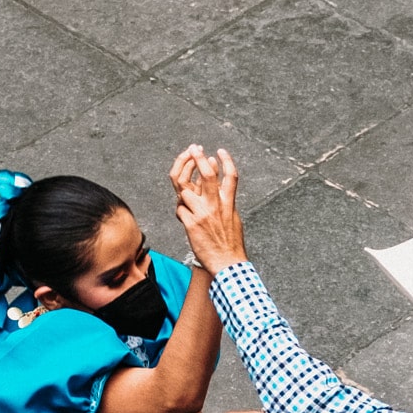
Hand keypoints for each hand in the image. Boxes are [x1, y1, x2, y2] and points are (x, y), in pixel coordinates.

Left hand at [169, 146, 245, 274]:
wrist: (227, 263)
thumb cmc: (230, 243)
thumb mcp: (233, 218)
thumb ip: (225, 201)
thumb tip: (219, 185)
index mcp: (228, 203)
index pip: (231, 176)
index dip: (226, 161)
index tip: (219, 151)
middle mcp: (215, 206)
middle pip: (207, 175)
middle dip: (198, 158)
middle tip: (193, 148)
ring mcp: (202, 214)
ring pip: (185, 191)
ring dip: (182, 188)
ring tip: (183, 187)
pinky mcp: (191, 225)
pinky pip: (179, 210)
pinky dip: (181, 210)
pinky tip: (185, 215)